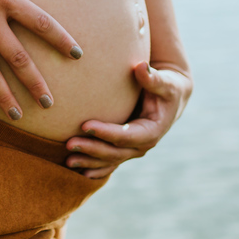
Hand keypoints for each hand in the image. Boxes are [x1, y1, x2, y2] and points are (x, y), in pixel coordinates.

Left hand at [65, 62, 192, 178]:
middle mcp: (143, 145)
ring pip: (109, 160)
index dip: (106, 132)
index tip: (85, 125)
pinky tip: (79, 172)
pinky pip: (109, 164)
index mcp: (152, 131)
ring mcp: (133, 150)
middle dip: (92, 149)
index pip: (126, 136)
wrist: (170, 100)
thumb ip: (153, 78)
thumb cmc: (167, 88)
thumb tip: (141, 66)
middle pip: (115, 152)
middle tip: (69, 144)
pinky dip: (95, 169)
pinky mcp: (125, 150)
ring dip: (88, 161)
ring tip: (67, 160)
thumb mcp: (165, 83)